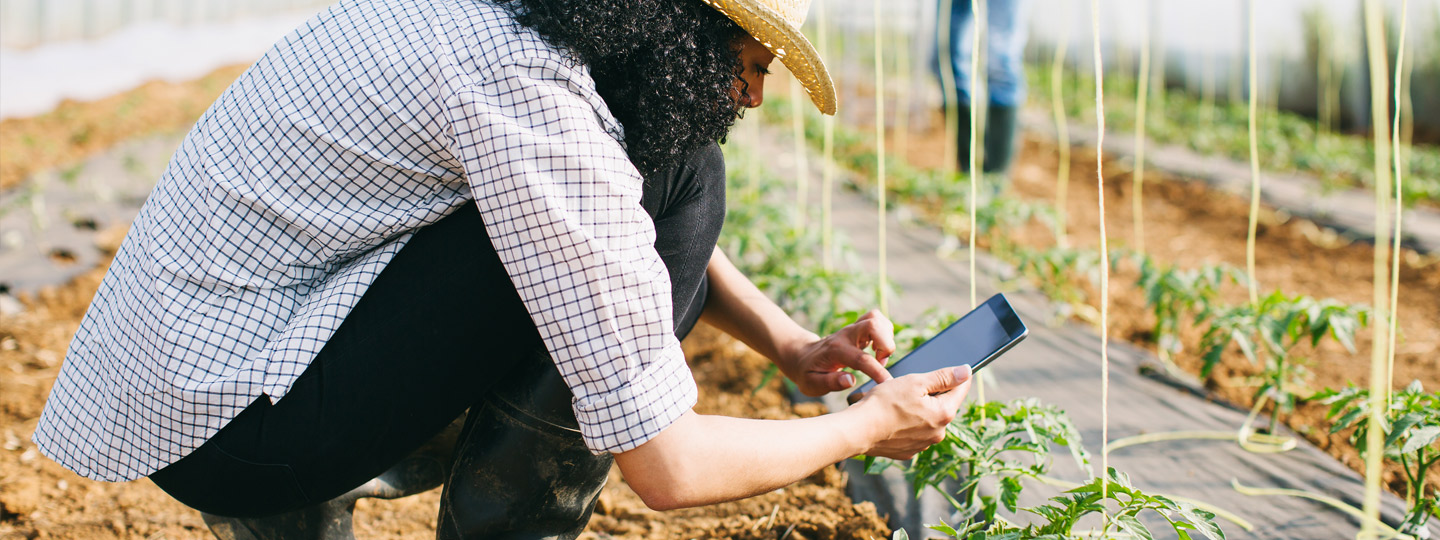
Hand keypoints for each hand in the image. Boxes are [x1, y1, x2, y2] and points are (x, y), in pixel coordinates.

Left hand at [780, 310, 896, 396]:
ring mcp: (852, 329)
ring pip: (876, 318)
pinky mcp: (857, 328)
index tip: (886, 383)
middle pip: (873, 324)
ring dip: (886, 337)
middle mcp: (845, 335)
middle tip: (882, 362)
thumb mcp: (812, 384)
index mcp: (835, 350)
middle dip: (886, 344)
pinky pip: (876, 320)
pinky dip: (884, 332)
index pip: (861, 358)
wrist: (801, 356)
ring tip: (880, 356)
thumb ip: (831, 383)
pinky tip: (878, 348)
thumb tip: (850, 381)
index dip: (877, 371)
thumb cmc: (808, 373)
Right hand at [853, 365, 971, 459]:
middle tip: (912, 386)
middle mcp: (938, 433)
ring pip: (928, 421)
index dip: (958, 376)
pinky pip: (914, 434)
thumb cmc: (884, 403)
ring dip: (920, 411)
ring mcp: (923, 445)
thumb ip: (943, 377)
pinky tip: (893, 418)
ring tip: (898, 403)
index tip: (956, 368)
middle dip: (933, 395)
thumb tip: (966, 371)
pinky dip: (908, 425)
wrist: (858, 430)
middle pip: (943, 406)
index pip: (961, 390)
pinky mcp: (908, 451)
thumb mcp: (915, 382)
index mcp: (944, 414)